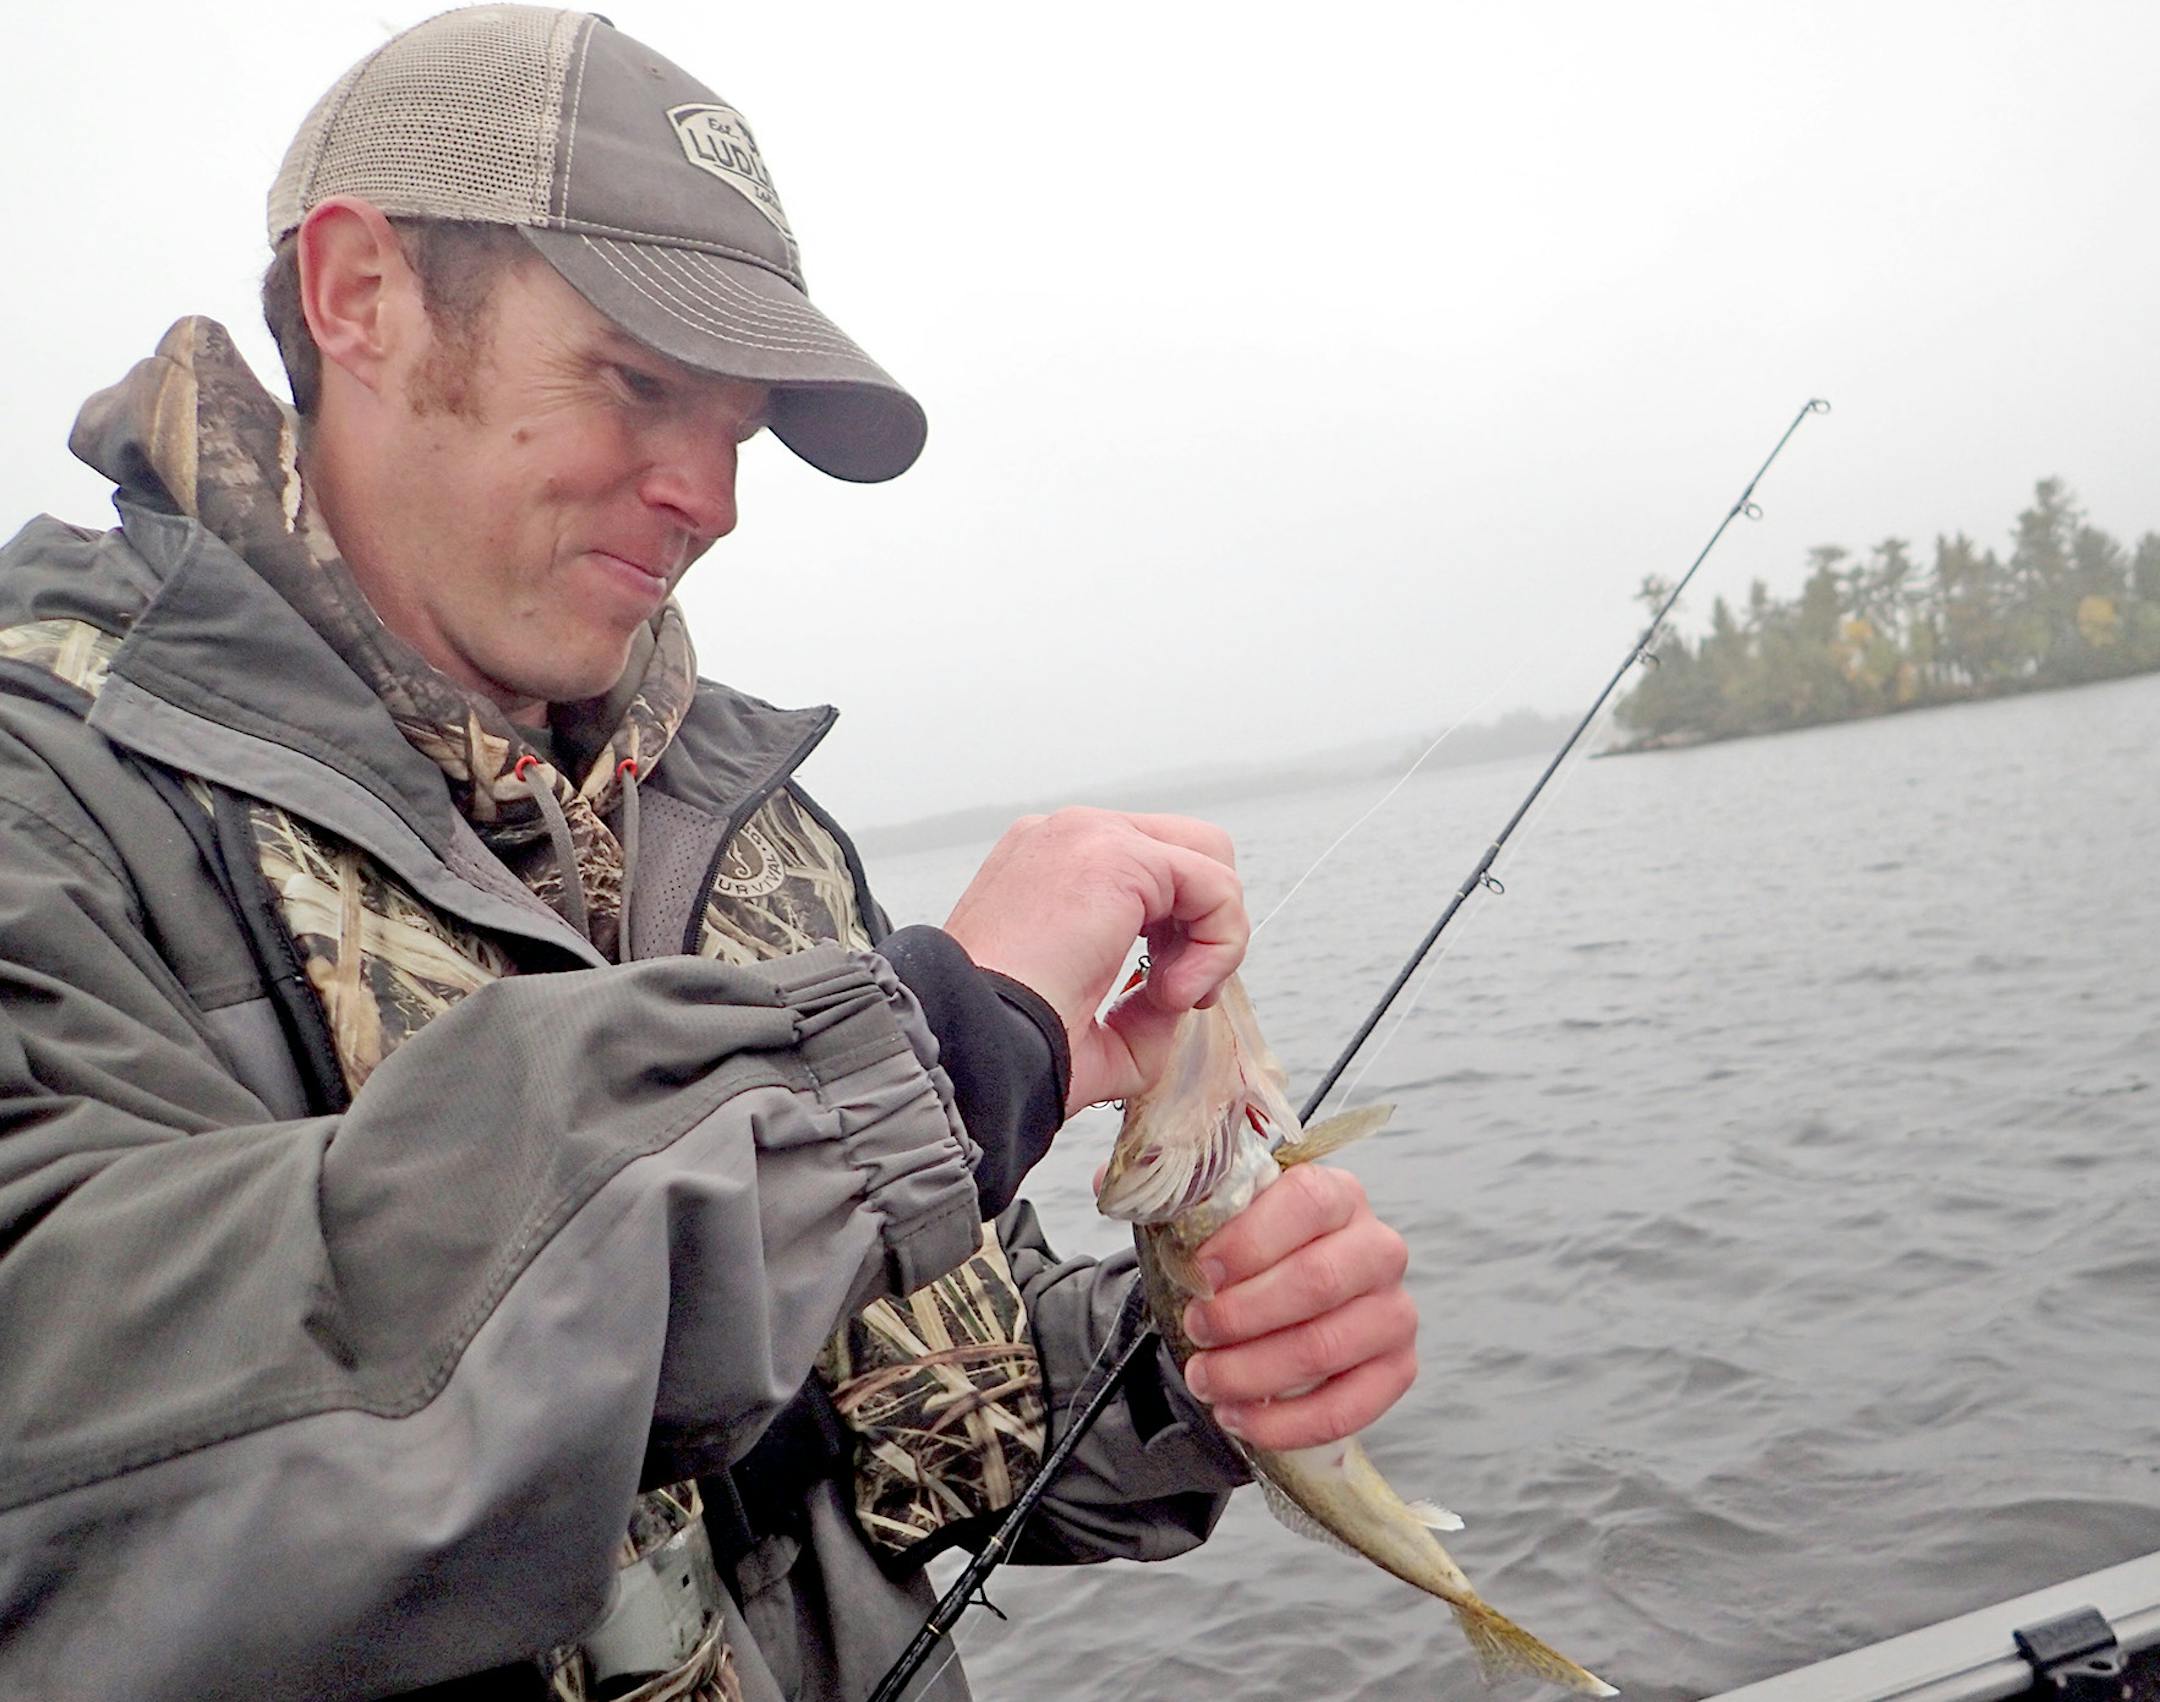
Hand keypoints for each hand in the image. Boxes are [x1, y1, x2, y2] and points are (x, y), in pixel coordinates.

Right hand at [943, 808, 1246, 1111]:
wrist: (966, 1046)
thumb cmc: (1009, 1049)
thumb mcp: (1093, 1035)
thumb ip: (1141, 1013)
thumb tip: (1177, 999)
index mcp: (1050, 866)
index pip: (1154, 873)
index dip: (1180, 937)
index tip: (1162, 1000)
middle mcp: (1067, 837)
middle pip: (1191, 850)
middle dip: (1206, 926)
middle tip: (1180, 995)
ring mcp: (1088, 836)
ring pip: (1209, 859)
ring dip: (1214, 938)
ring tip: (1171, 998)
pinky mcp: (1115, 853)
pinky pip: (1214, 885)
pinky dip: (1217, 944)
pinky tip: (1173, 992)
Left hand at [1175, 1165, 1417, 1450]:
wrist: (1272, 1311)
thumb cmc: (1242, 1259)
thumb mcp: (1206, 1220)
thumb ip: (1167, 1193)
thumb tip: (1108, 1178)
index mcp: (1334, 1193)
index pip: (1307, 1201)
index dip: (1250, 1239)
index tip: (1199, 1271)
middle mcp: (1376, 1246)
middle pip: (1319, 1279)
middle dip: (1243, 1314)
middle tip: (1194, 1329)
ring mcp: (1394, 1310)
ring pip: (1328, 1346)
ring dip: (1254, 1370)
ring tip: (1204, 1378)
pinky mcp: (1397, 1368)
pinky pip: (1351, 1407)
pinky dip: (1286, 1422)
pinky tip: (1239, 1417)